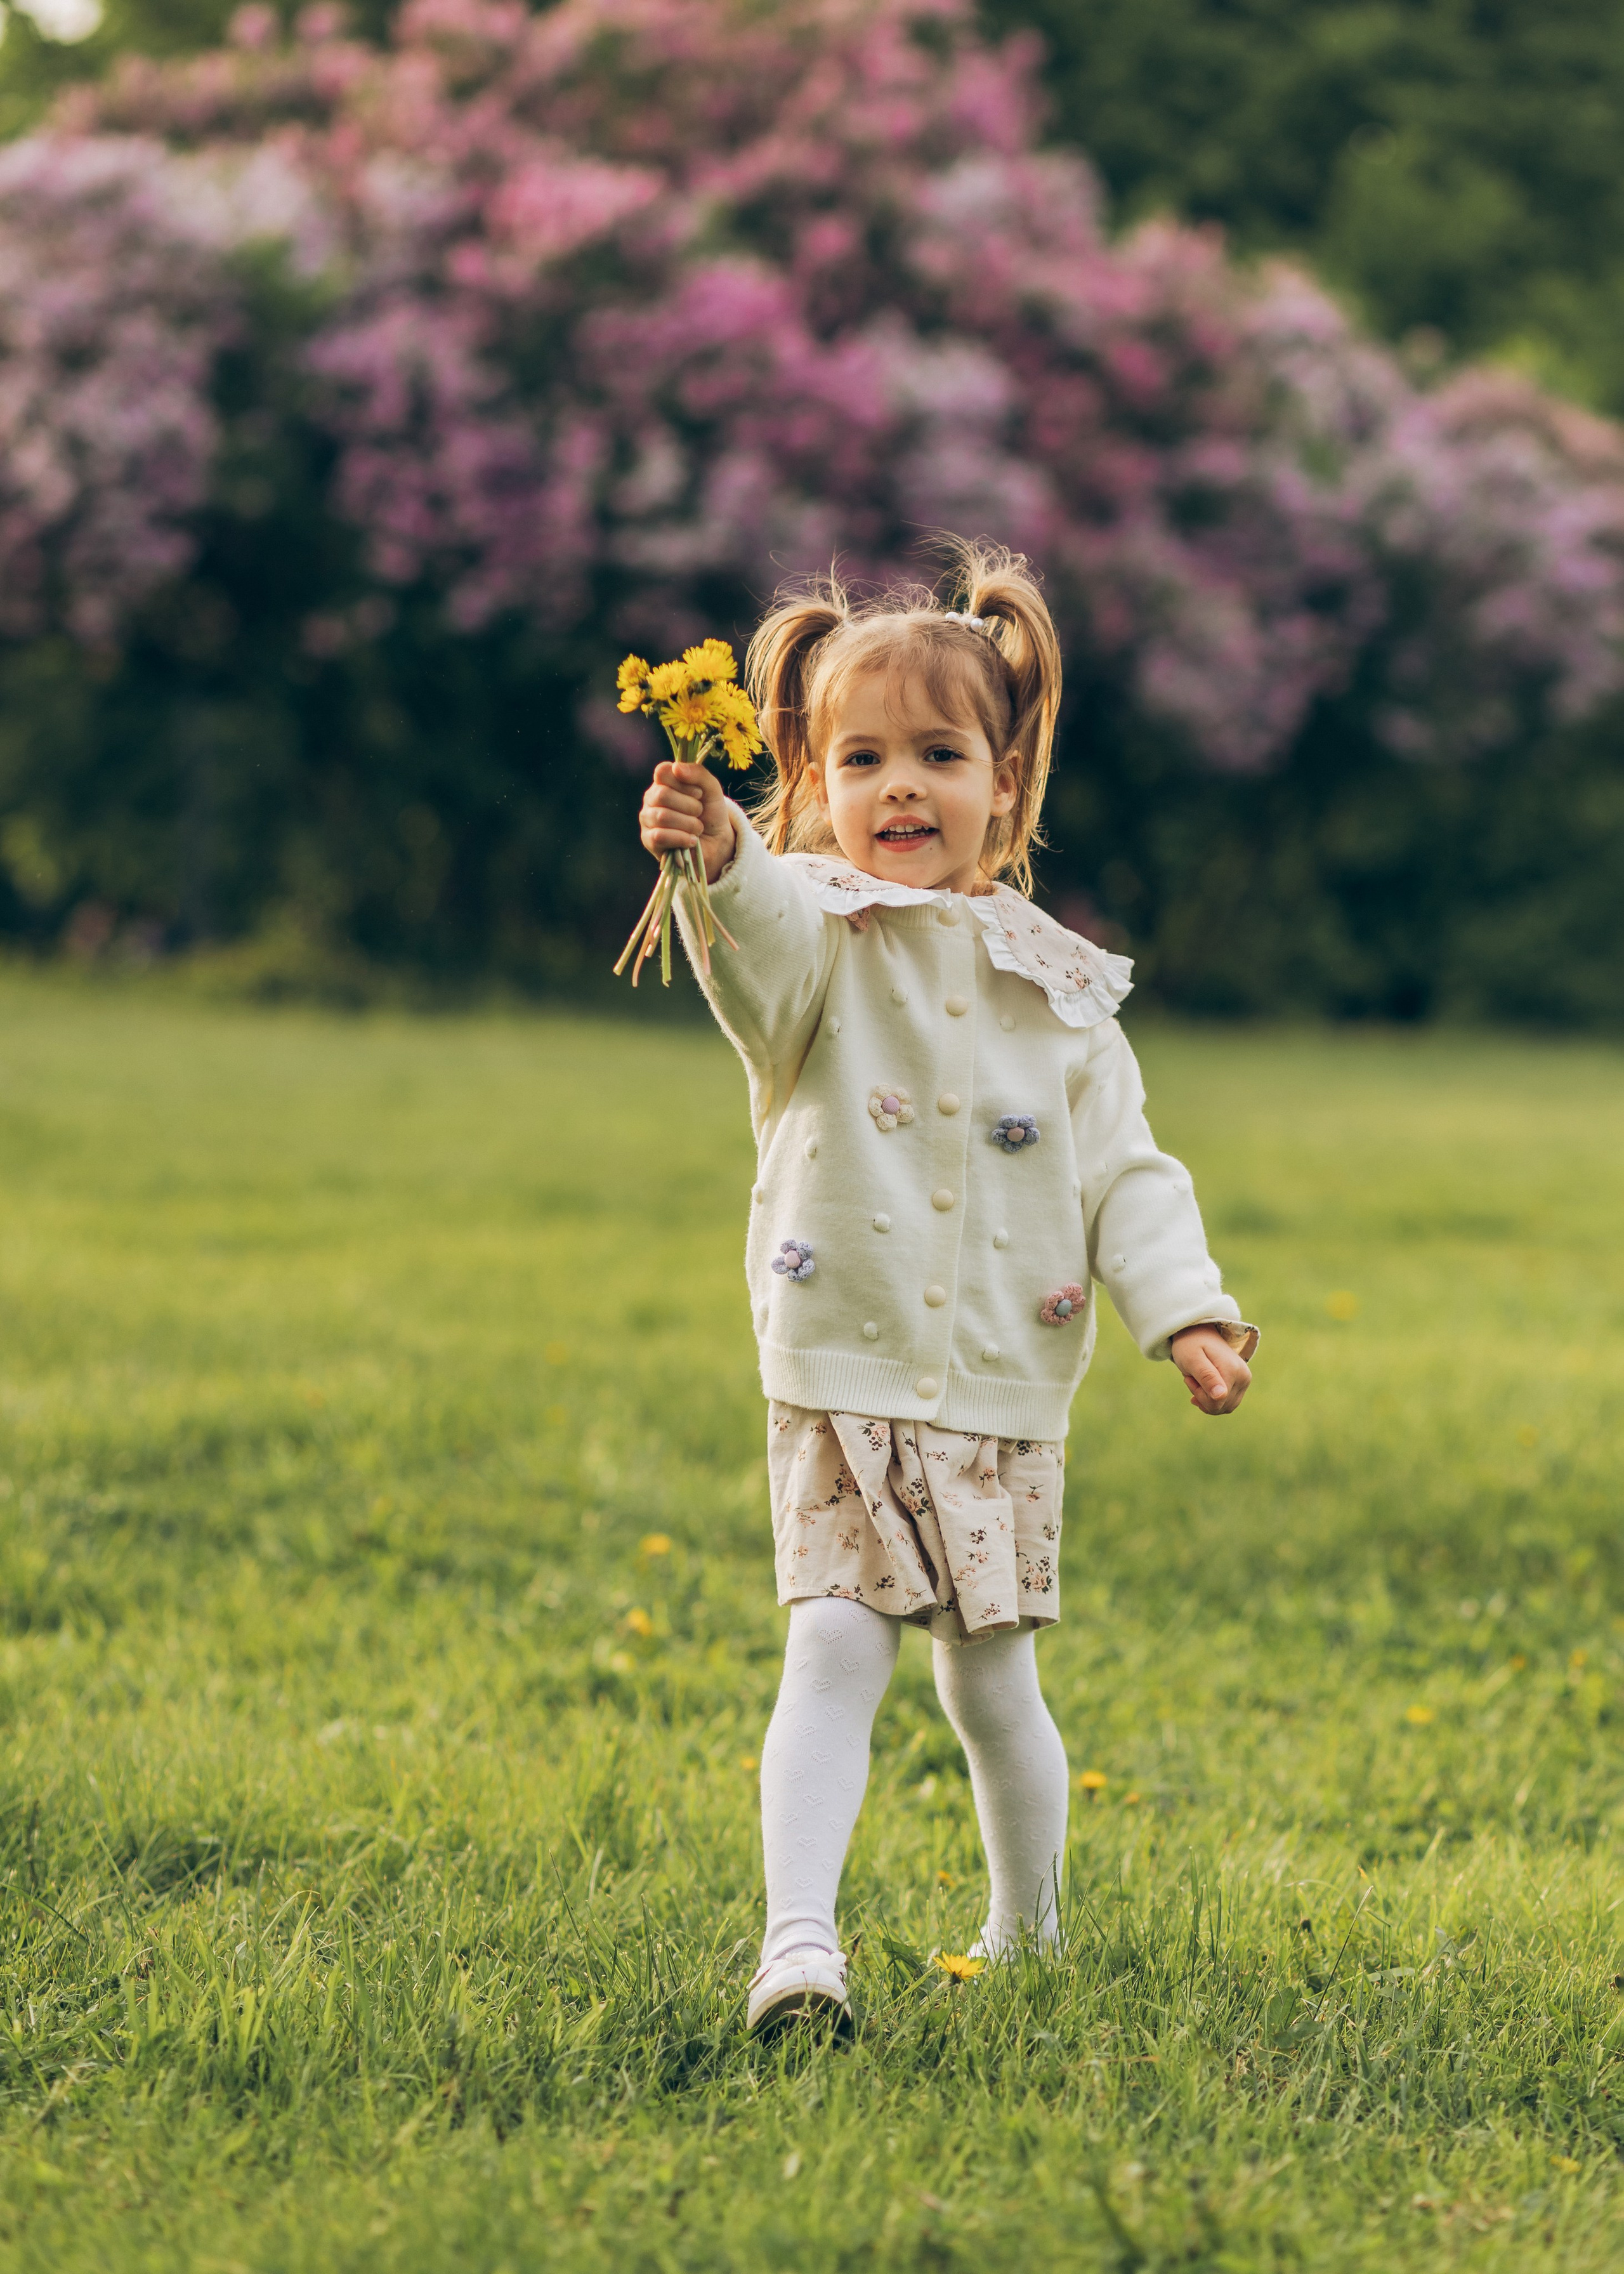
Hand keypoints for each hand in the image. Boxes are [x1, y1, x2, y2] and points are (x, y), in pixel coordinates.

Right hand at [639, 759, 735, 883]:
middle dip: (690, 806)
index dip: (684, 783)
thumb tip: (676, 768)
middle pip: (662, 795)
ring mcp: (647, 819)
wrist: (716, 843)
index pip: (662, 772)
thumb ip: (698, 773)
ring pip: (662, 816)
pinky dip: (682, 838)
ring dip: (689, 824)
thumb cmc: (710, 813)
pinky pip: (660, 836)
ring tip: (698, 828)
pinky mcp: (648, 840)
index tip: (699, 793)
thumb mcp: (711, 789)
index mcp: (663, 782)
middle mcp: (651, 798)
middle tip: (699, 813)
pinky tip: (691, 840)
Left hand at [1170, 1324, 1250, 1415]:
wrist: (1199, 1332)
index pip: (1216, 1402)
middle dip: (1201, 1396)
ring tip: (1197, 1379)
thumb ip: (1206, 1377)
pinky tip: (1202, 1388)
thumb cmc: (1190, 1344)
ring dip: (1206, 1398)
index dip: (1198, 1394)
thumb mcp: (1192, 1359)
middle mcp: (1244, 1377)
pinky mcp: (1242, 1383)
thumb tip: (1221, 1396)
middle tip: (1191, 1377)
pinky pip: (1227, 1403)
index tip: (1188, 1378)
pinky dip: (1213, 1399)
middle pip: (1220, 1406)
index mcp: (1232, 1370)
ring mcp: (1245, 1380)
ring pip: (1224, 1407)